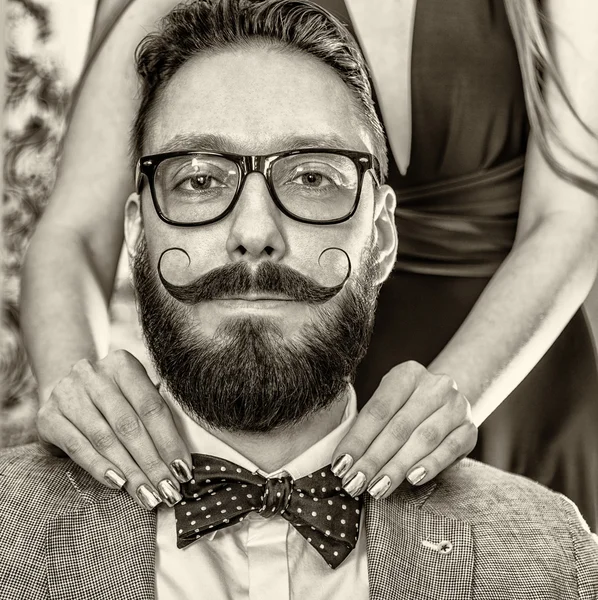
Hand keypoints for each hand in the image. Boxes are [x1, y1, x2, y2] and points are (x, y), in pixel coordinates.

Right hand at [36, 350, 191, 509]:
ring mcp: (67, 393)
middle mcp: (93, 374)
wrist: (67, 389)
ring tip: (148, 494)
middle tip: (168, 491)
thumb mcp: (135, 395)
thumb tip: (180, 461)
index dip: (169, 441)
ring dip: (130, 472)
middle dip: (152, 463)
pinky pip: (78, 448)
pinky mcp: (48, 417)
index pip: (151, 407)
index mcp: (122, 364)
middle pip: (129, 426)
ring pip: (105, 440)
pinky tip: (119, 484)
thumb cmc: (115, 397)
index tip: (183, 470)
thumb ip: (156, 418)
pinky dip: (100, 468)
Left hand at [332, 361, 476, 498]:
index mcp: (407, 373)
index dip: (357, 439)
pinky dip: (430, 465)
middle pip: (398, 427)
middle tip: (354, 483)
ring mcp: (456, 405)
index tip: (339, 465)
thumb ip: (369, 427)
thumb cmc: (406, 408)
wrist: (448, 404)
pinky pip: (449, 449)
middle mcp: (435, 385)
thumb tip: (343, 462)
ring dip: (396, 467)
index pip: (378, 410)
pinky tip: (412, 479)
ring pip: (422, 439)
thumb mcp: (388, 405)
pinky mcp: (470, 429)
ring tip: (377, 488)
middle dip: (372, 459)